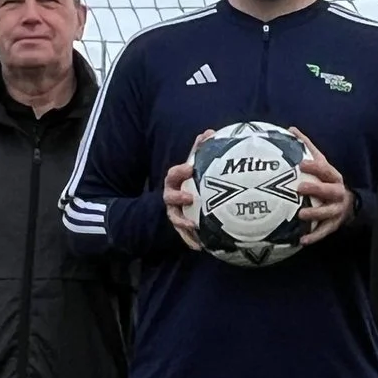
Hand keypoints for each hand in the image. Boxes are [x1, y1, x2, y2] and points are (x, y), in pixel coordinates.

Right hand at [163, 135, 209, 250]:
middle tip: (190, 198)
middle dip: (178, 197)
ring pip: (175, 218)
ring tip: (193, 226)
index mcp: (175, 181)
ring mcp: (173, 212)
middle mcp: (171, 197)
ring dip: (183, 222)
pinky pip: (183, 235)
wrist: (179, 202)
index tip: (189, 168)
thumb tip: (209, 131)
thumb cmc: (190, 182)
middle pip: (169, 196)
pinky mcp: (179, 226)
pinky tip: (199, 246)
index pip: (173, 174)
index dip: (180, 171)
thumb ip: (199, 150)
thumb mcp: (193, 167)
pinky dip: (190, 240)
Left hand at [292, 132, 352, 245]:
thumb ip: (308, 147)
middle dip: (316, 189)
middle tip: (299, 188)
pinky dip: (314, 236)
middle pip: (330, 190)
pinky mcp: (334, 225)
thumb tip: (291, 129)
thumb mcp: (322, 164)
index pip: (326, 170)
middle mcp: (338, 193)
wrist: (348, 204)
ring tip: (301, 215)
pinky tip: (302, 241)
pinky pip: (324, 231)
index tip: (302, 164)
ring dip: (316, 213)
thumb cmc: (328, 181)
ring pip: (329, 212)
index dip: (315, 167)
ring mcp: (337, 210)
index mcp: (334, 177)